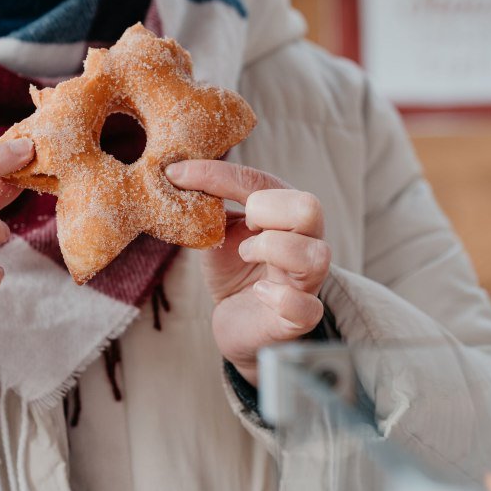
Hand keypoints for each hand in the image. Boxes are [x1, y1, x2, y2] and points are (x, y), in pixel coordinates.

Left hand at [165, 160, 330, 385]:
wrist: (236, 320)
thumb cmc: (233, 270)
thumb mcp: (218, 230)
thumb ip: (208, 201)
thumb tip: (175, 170)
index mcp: (286, 213)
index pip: (263, 182)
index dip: (220, 176)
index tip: (179, 175)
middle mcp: (306, 242)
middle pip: (310, 208)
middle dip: (267, 211)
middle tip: (245, 226)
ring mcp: (308, 281)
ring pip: (315, 255)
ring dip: (273, 249)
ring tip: (246, 256)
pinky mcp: (301, 317)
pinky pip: (307, 307)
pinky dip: (280, 298)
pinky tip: (260, 293)